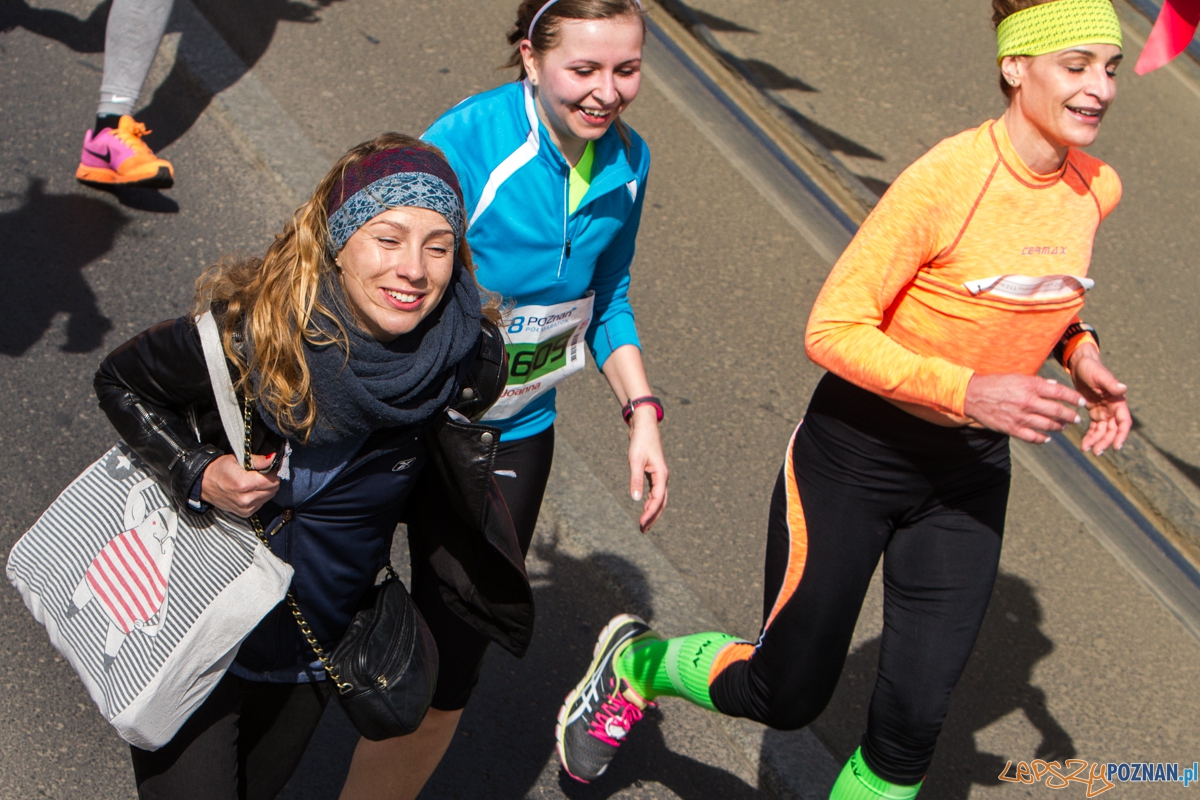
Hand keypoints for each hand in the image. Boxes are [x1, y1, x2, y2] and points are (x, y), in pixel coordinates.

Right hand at [200, 453, 279, 516]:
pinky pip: (262, 503)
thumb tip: (274, 458)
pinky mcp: (245, 513)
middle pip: (273, 489)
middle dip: (270, 479)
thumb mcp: (237, 459)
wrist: (203, 484)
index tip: (267, 467)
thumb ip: (258, 461)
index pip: (273, 480)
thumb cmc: (219, 469)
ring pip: (269, 496)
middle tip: (260, 473)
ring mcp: (246, 508)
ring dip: (266, 488)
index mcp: (244, 484)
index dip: (273, 471)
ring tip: (253, 481)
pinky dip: (260, 496)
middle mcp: (246, 499)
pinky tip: (250, 490)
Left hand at [628, 405, 668, 531]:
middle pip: (661, 502)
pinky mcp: (655, 473)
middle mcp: (663, 477)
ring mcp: (660, 475)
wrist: (644, 426)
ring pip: (659, 498)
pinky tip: (644, 507)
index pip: (657, 500)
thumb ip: (636, 480)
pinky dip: (650, 502)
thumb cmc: (640, 441)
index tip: (641, 524)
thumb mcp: (635, 461)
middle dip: (653, 517)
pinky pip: (655, 492)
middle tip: (643, 530)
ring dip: (652, 511)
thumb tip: (635, 499)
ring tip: (644, 524)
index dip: (650, 514)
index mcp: (661, 475)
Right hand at [963, 373, 1084, 443]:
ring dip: (1059, 427)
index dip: (1074, 398)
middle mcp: (1027, 402)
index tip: (1082, 402)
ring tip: (1063, 427)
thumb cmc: (996, 383)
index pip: (1059, 392)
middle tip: (1076, 419)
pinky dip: (1042, 439)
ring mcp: (1020, 417)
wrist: (973, 395)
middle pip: (1057, 411)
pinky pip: (1032, 437)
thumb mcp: (1017, 377)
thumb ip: (1037, 383)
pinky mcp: (1012, 428)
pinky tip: (1048, 438)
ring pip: (1047, 425)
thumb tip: (1054, 386)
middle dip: (1070, 416)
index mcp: (1030, 386)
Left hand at [1068, 344, 1129, 455]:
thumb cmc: (1091, 368)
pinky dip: (1090, 436)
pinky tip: (1084, 443)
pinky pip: (1094, 428)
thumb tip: (1123, 389)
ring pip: (1103, 431)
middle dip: (1106, 442)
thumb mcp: (1100, 376)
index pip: (1124, 422)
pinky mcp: (1094, 412)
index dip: (1122, 435)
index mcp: (1118, 401)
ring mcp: (1104, 412)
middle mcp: (1113, 409)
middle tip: (1096, 452)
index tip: (1116, 446)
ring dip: (1097, 441)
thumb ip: (1111, 384)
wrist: (1080, 365)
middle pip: (1113, 430)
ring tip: (1087, 450)